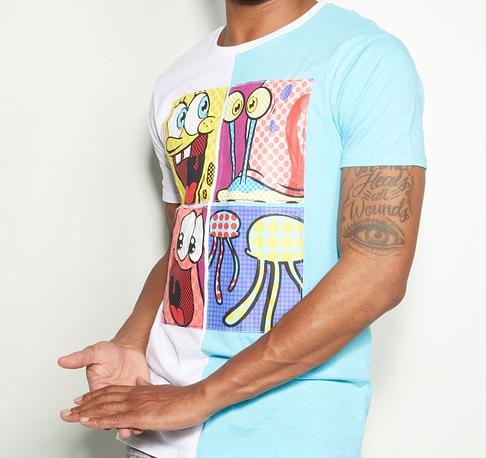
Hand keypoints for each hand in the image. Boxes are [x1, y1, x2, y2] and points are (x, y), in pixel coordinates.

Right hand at [58, 340, 149, 437]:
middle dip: (109, 424)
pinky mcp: (138, 395)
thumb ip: (80, 358)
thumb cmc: (110, 351)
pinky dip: (141, 415)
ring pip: (124, 415)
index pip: (92, 407)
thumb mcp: (94, 353)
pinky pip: (139, 408)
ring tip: (126, 430)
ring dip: (125, 424)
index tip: (91, 421)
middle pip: (109, 415)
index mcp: (98, 390)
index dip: (91, 415)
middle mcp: (111, 397)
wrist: (129, 348)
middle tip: (111, 429)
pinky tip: (142, 420)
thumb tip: (62, 360)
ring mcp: (125, 397)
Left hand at [60, 376, 212, 431]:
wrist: (197, 397)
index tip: (82, 399)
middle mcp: (135, 394)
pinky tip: (87, 421)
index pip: (113, 391)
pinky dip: (98, 419)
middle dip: (84, 405)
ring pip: (105, 408)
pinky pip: (115, 417)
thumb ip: (150, 390)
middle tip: (68, 410)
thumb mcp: (163, 392)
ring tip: (70, 416)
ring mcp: (136, 404)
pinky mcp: (140, 414)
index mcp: (140, 390)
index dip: (95, 395)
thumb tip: (141, 385)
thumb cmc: (184, 398)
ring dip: (86, 412)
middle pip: (104, 399)